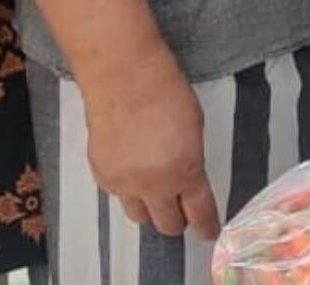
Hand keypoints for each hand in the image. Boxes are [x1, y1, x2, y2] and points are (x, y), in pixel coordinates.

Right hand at [83, 44, 220, 240]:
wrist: (123, 76)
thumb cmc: (164, 90)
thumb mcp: (195, 129)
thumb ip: (192, 161)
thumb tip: (187, 177)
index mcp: (185, 171)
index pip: (199, 212)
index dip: (206, 226)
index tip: (208, 232)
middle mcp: (153, 184)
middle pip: (166, 224)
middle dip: (176, 221)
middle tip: (180, 212)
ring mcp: (124, 182)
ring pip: (138, 215)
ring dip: (150, 209)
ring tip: (154, 193)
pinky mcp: (101, 174)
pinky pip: (117, 195)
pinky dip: (127, 190)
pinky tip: (131, 171)